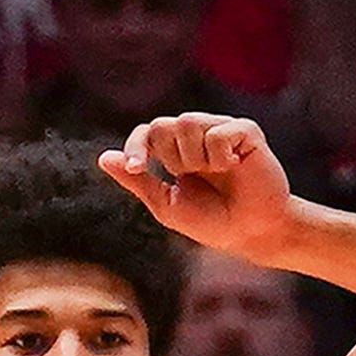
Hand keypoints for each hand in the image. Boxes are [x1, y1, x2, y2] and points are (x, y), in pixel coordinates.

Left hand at [96, 114, 297, 258]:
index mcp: (176, 149)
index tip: (138, 168)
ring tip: (216, 173)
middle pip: (164, 125)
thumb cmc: (212, 222)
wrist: (251, 233)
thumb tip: (104, 157)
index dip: (137, 146)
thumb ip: (138, 180)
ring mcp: (222, 128)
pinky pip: (218, 131)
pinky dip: (220, 155)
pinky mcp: (246, 131)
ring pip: (188, 122)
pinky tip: (235, 167)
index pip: (147, 132)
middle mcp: (197, 133)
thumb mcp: (166, 204)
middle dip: (171, 158)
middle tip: (193, 177)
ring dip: (195, 157)